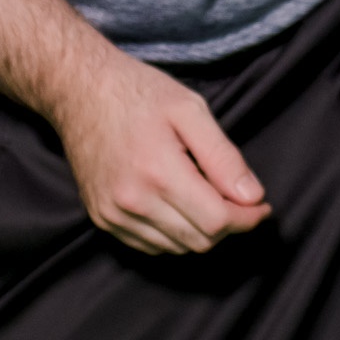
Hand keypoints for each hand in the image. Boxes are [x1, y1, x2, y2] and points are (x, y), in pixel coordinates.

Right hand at [47, 51, 269, 254]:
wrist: (78, 90)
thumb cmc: (139, 93)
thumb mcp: (191, 109)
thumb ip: (223, 157)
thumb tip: (253, 197)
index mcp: (158, 171)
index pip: (217, 221)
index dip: (247, 218)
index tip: (261, 205)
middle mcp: (132, 201)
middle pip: (199, 241)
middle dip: (229, 226)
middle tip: (240, 201)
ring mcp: (113, 214)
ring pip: (177, 249)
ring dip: (201, 232)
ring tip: (208, 198)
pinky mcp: (102, 218)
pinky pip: (151, 246)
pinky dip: (174, 235)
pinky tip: (180, 206)